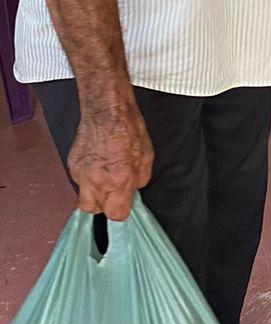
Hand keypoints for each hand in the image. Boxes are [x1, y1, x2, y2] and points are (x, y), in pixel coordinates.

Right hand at [68, 102, 152, 219]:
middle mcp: (97, 180)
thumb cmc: (127, 127)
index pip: (116, 214)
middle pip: (96, 211)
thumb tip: (133, 192)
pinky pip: (78, 182)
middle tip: (114, 193)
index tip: (124, 206)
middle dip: (106, 205)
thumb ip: (139, 180)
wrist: (106, 109)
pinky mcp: (72, 165)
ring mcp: (81, 173)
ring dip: (95, 194)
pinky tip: (97, 166)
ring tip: (105, 178)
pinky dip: (87, 179)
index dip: (121, 212)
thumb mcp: (146, 156)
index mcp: (118, 179)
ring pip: (84, 199)